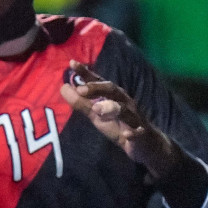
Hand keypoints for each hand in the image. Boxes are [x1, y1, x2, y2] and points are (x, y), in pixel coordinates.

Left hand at [59, 61, 176, 176]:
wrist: (144, 144)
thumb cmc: (118, 125)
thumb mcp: (96, 114)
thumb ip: (81, 102)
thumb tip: (63, 87)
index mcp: (112, 96)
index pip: (99, 81)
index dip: (86, 73)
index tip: (72, 63)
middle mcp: (124, 102)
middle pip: (113, 90)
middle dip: (97, 88)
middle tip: (80, 90)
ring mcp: (134, 117)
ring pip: (125, 110)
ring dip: (112, 108)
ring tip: (96, 109)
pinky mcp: (142, 134)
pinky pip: (139, 132)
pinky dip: (134, 133)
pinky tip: (127, 135)